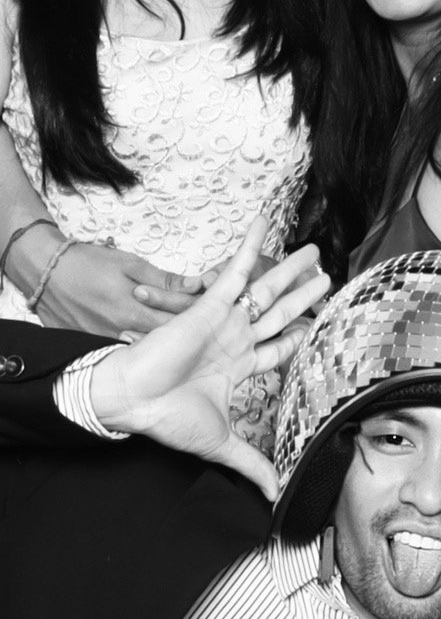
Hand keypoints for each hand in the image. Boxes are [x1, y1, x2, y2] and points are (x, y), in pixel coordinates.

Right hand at [20, 238, 205, 335]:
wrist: (44, 272)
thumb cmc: (86, 263)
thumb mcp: (129, 264)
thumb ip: (164, 280)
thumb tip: (196, 287)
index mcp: (135, 312)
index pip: (182, 322)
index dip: (204, 318)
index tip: (218, 312)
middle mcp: (123, 335)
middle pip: (169, 342)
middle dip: (191, 336)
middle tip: (210, 330)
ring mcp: (107, 345)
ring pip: (148, 352)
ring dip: (168, 347)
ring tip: (186, 342)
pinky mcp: (94, 349)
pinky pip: (125, 354)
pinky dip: (142, 352)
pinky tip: (155, 349)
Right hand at [88, 218, 329, 499]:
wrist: (133, 402)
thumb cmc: (167, 419)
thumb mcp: (221, 444)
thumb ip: (252, 464)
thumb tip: (275, 494)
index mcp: (239, 367)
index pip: (280, 347)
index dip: (302, 335)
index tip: (324, 322)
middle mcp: (235, 339)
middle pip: (280, 312)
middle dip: (305, 295)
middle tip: (327, 276)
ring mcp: (224, 320)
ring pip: (266, 289)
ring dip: (291, 270)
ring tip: (316, 251)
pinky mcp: (209, 306)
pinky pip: (235, 269)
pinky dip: (251, 244)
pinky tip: (267, 220)